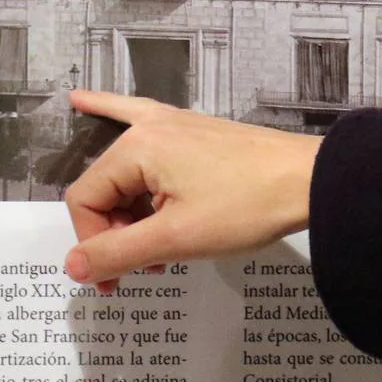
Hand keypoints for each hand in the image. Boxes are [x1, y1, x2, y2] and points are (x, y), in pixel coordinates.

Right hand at [62, 90, 321, 291]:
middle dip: (118, 233)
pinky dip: (111, 116)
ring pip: (126, 174)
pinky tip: (82, 101)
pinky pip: (139, 123)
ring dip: (132, 214)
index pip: (84, 200)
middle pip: (104, 188)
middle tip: (147, 268)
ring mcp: (172, 126)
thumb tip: (72, 266)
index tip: (117, 280)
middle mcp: (147, 129)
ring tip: (157, 249)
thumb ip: (118, 252)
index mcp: (136, 149)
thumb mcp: (176, 238)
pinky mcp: (192, 132)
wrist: (309, 181)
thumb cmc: (248, 206)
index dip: (94, 245)